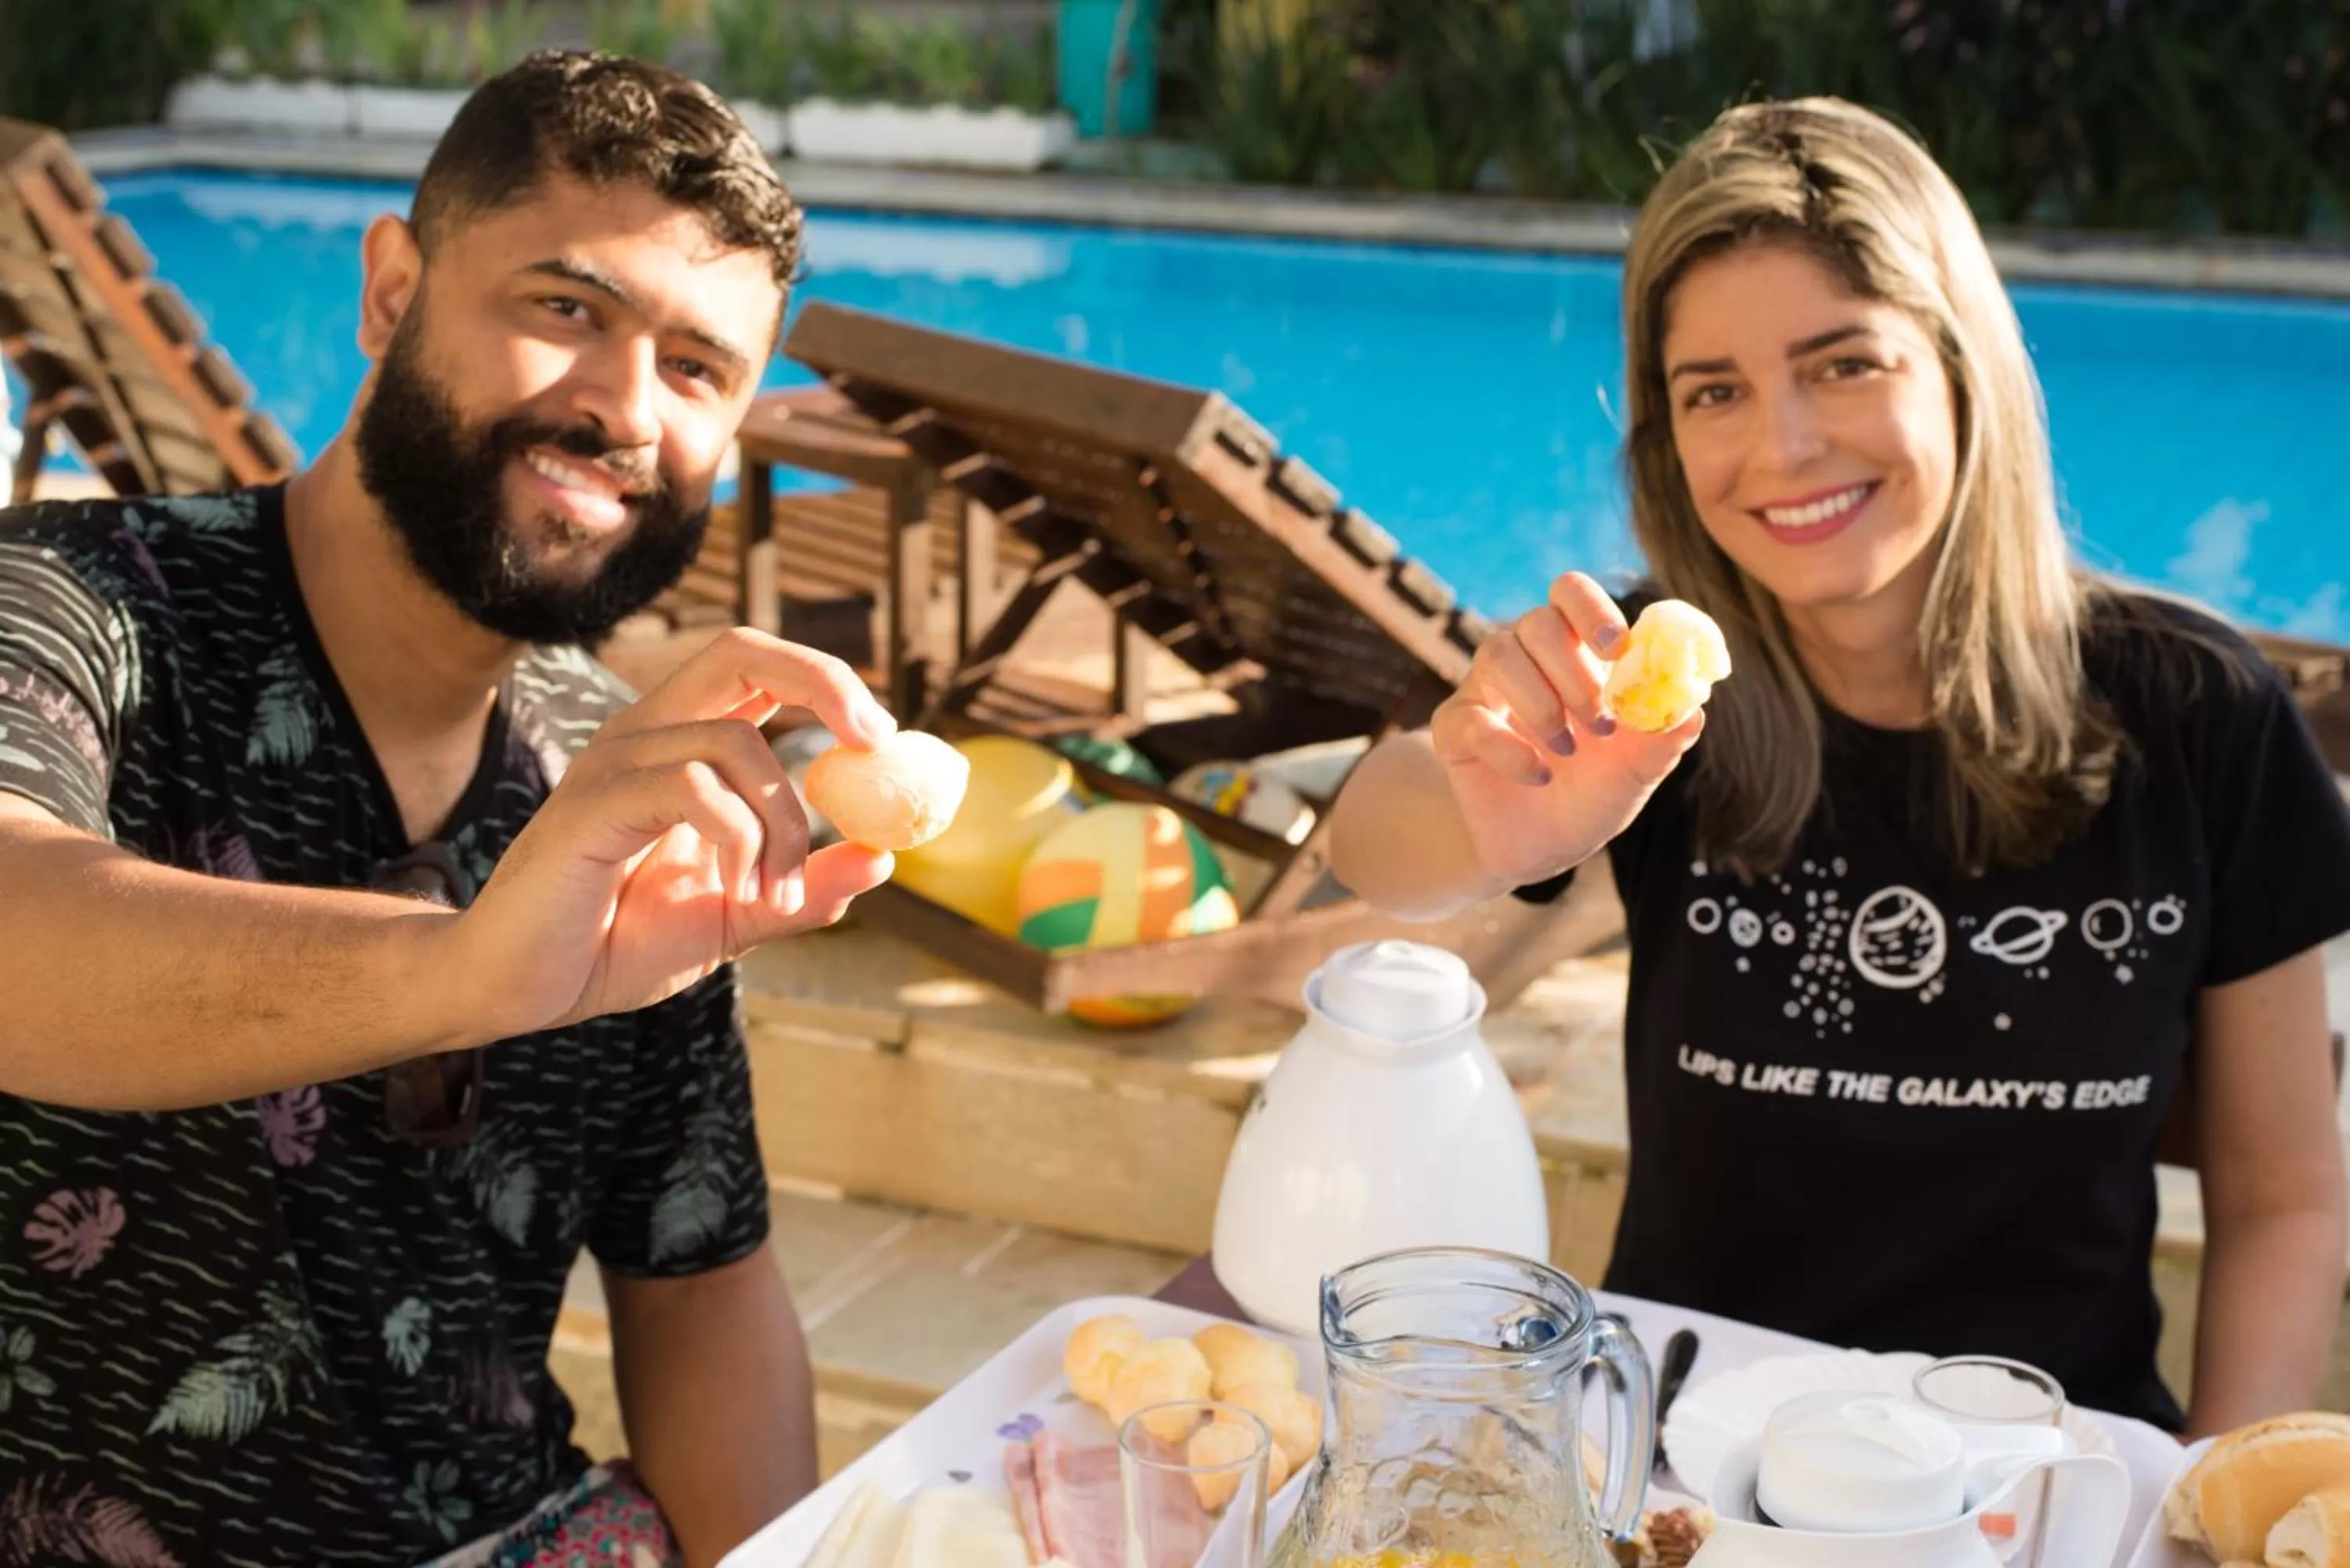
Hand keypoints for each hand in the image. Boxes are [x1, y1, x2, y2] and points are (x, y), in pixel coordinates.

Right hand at [451, 628, 899, 1035]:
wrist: (520, 987)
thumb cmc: (614, 943)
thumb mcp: (734, 917)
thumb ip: (803, 889)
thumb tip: (882, 857)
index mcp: (678, 744)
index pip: (756, 670)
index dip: (827, 683)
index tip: (883, 739)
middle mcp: (644, 733)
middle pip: (740, 652)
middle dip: (824, 682)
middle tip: (874, 743)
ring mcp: (614, 761)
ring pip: (735, 740)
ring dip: (783, 823)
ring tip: (772, 899)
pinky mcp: (592, 803)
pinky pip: (693, 788)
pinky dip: (740, 839)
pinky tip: (740, 892)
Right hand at [1430, 572, 1703, 885]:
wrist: (1543, 846)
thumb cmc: (1593, 793)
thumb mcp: (1637, 772)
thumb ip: (1662, 739)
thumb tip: (1693, 710)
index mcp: (1575, 649)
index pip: (1572, 593)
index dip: (1592, 610)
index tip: (1617, 649)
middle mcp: (1527, 657)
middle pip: (1537, 621)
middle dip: (1572, 671)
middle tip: (1600, 724)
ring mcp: (1486, 689)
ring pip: (1497, 654)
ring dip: (1540, 703)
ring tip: (1567, 750)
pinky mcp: (1455, 728)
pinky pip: (1469, 717)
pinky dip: (1509, 749)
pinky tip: (1538, 775)